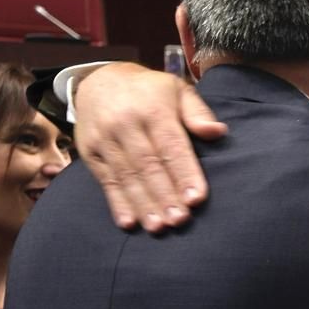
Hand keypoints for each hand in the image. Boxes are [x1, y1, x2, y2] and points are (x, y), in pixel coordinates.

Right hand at [73, 63, 227, 232]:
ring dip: (143, 204)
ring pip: (127, 176)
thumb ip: (197, 112)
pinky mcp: (91, 153)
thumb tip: (218, 132)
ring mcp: (105, 139)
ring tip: (159, 227)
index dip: (185, 173)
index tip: (197, 198)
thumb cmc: (149, 91)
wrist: (98, 80)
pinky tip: (128, 222)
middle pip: (148, 165)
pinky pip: (106, 181)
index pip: (171, 146)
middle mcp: (126, 124)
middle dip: (165, 195)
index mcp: (153, 109)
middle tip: (180, 220)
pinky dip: (117, 204)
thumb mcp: (176, 90)